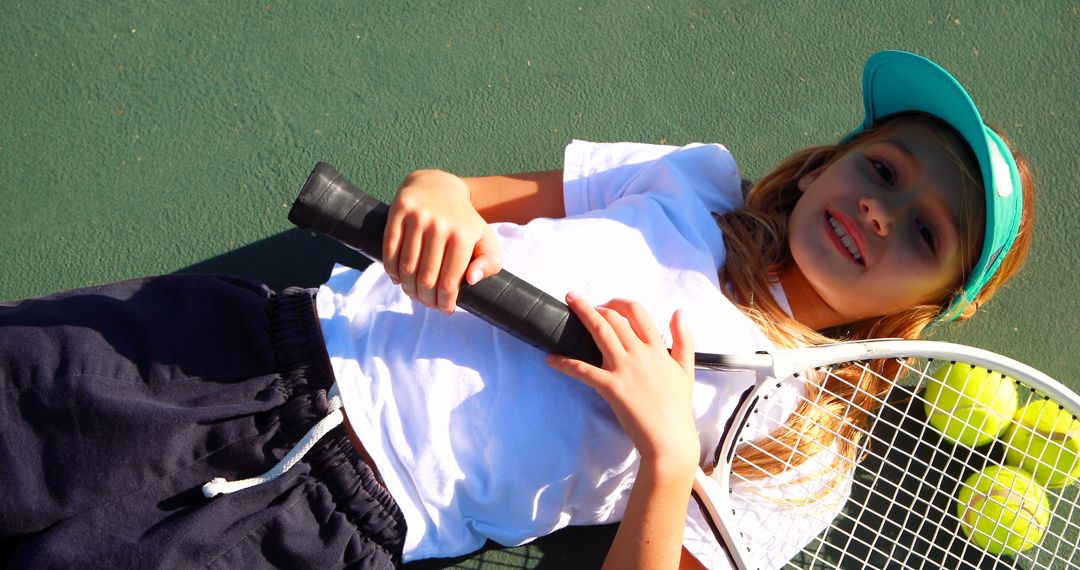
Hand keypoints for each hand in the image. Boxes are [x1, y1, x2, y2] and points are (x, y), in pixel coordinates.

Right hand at [383, 169, 502, 312]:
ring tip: (414, 293)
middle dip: (426, 299)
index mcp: (464, 235)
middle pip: (426, 278)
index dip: (445, 302)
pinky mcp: (398, 211)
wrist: (438, 185)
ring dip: (408, 289)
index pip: (449, 282)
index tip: (445, 309)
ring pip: (406, 268)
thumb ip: (489, 262)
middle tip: (427, 303)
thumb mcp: (484, 238)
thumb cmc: (463, 220)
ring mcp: (417, 217)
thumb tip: (471, 279)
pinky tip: (398, 279)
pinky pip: (389, 250)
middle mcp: (440, 225)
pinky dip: (391, 271)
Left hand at [547, 293, 698, 467]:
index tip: (608, 303)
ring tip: (569, 302)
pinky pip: (583, 370)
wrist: (669, 438)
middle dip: (595, 305)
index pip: (638, 313)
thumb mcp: (687, 369)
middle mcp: (640, 353)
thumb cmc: (677, 406)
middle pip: (614, 318)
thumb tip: (679, 312)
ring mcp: (624, 369)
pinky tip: (551, 358)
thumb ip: (684, 339)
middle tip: (579, 302)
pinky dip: (565, 363)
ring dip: (582, 314)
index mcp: (656, 348)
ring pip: (600, 331)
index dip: (619, 303)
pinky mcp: (610, 387)